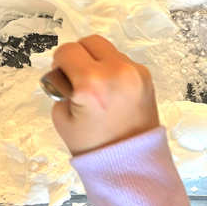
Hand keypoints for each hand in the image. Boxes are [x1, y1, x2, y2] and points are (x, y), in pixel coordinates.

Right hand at [51, 35, 159, 154]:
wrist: (130, 163)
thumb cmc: (92, 146)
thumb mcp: (62, 118)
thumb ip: (60, 88)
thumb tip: (66, 74)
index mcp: (91, 82)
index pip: (68, 51)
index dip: (60, 62)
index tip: (62, 77)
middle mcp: (116, 70)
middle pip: (90, 42)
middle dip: (79, 56)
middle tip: (77, 77)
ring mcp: (135, 72)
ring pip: (108, 51)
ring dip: (98, 63)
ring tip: (98, 89)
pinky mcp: (147, 77)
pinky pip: (123, 63)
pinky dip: (114, 71)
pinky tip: (113, 93)